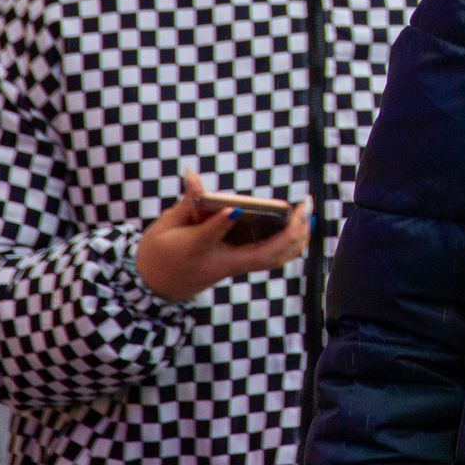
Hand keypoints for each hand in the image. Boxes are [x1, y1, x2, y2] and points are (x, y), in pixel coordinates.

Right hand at [136, 171, 311, 302]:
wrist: (156, 287)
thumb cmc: (160, 253)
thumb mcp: (166, 226)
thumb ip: (186, 202)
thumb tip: (193, 176)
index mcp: (196, 250)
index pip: (210, 236)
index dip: (221, 222)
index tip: (235, 208)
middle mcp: (222, 263)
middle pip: (263, 255)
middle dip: (290, 233)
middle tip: (303, 206)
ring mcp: (233, 268)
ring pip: (273, 260)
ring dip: (296, 238)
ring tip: (307, 213)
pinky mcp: (239, 267)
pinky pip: (272, 259)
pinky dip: (290, 244)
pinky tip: (299, 226)